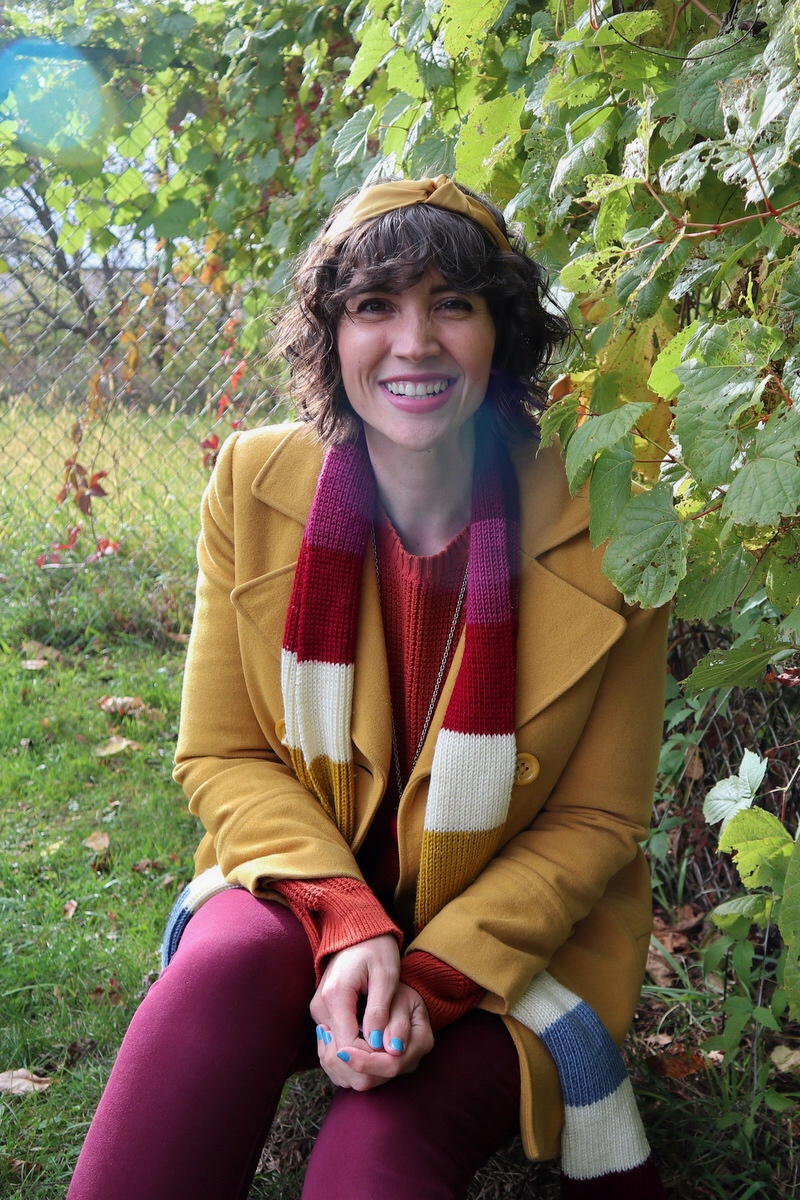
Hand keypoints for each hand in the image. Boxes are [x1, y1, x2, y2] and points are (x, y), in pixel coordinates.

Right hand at [310, 936, 433, 1090]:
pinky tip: (371, 1053)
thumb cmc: (376, 950)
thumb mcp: (386, 976)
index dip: (372, 1058)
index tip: (393, 1057)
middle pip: (336, 1055)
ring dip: (355, 1065)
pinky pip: (332, 1045)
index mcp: (335, 996)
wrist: (356, 931)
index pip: (349, 1045)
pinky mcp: (321, 1014)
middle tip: (391, 1064)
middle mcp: (320, 1007)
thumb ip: (380, 1011)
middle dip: (363, 1067)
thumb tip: (380, 1045)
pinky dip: (349, 1056)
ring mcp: (318, 1012)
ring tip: (383, 1060)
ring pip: (331, 1055)